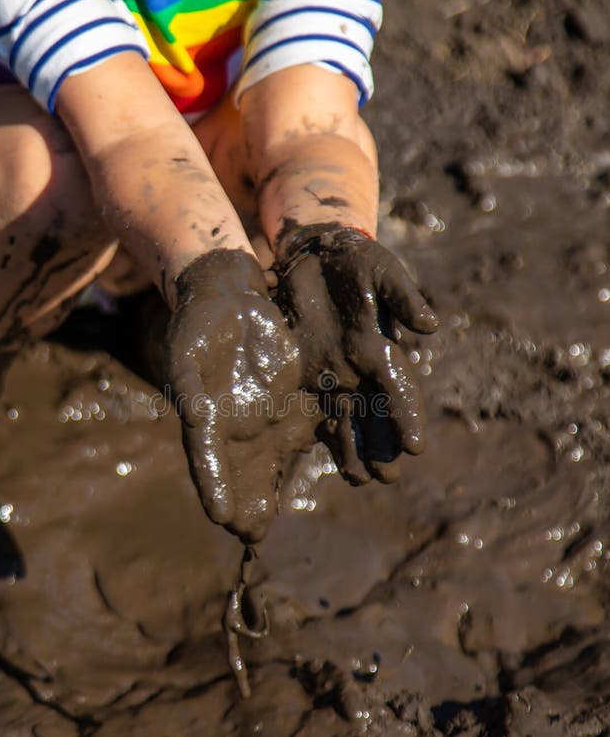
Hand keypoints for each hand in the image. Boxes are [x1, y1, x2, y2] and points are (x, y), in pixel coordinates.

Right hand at [149, 249, 316, 542]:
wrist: (233, 300)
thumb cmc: (200, 326)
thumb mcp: (187, 350)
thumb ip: (189, 385)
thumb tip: (195, 417)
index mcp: (208, 421)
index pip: (208, 461)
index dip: (215, 488)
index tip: (223, 518)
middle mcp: (239, 428)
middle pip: (243, 474)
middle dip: (249, 505)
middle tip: (253, 536)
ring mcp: (270, 417)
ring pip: (278, 461)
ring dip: (281, 488)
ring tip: (299, 515)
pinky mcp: (299, 401)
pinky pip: (313, 430)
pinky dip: (326, 451)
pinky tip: (344, 472)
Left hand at [275, 224, 437, 484]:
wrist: (317, 256)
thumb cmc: (356, 262)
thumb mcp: (381, 272)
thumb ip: (402, 296)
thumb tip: (429, 325)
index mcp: (381, 348)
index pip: (397, 389)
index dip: (406, 417)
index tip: (414, 448)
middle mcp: (361, 369)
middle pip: (374, 414)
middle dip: (382, 445)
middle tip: (387, 476)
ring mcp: (334, 374)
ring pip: (347, 419)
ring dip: (354, 449)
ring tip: (358, 480)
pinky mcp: (307, 373)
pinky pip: (314, 408)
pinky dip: (321, 432)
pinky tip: (323, 455)